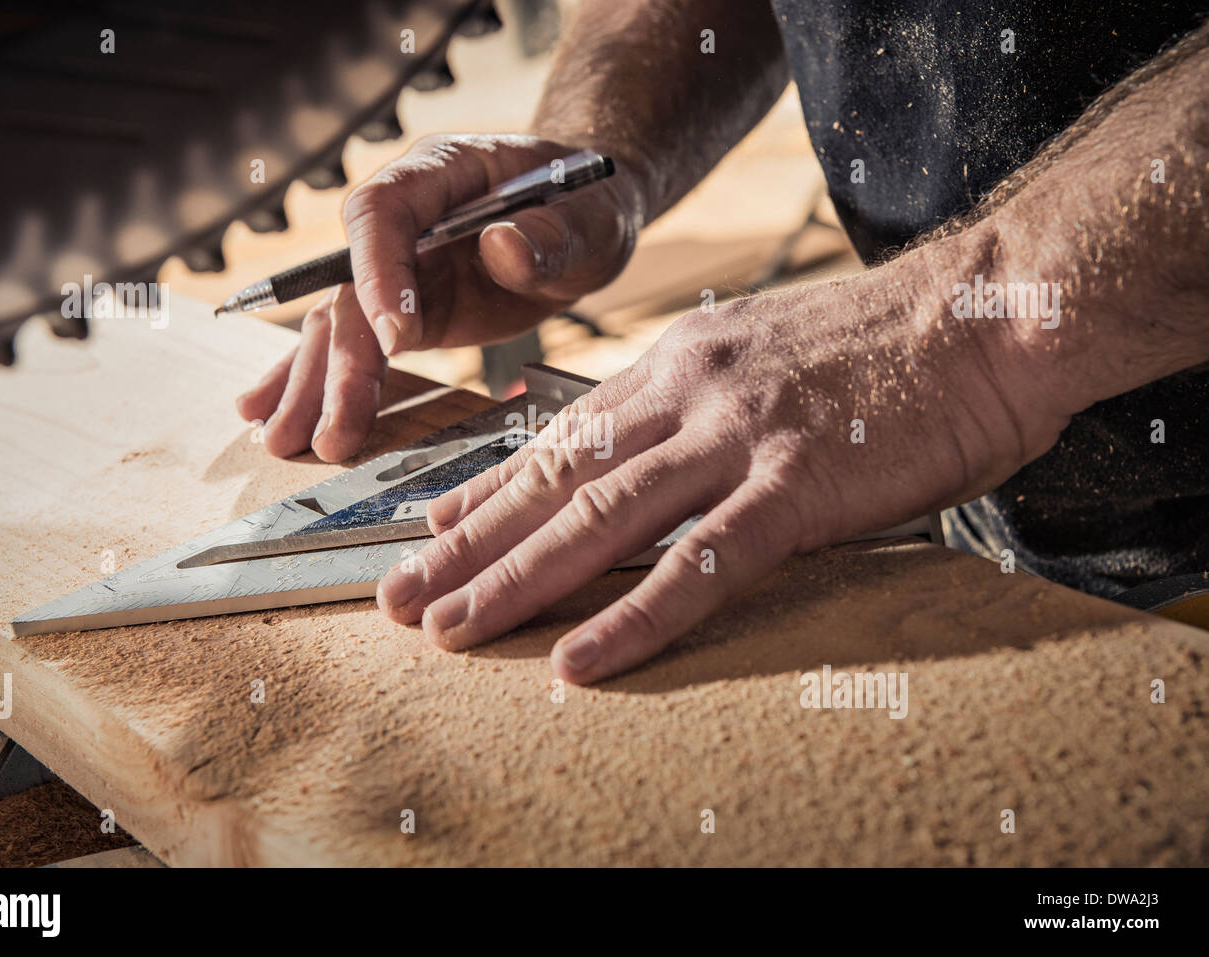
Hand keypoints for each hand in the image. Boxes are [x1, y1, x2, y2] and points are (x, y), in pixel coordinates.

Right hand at [236, 133, 641, 461]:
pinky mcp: (408, 309)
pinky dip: (320, 379)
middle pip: (349, 282)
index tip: (397, 340)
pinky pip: (357, 343)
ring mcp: (398, 267)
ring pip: (340, 322)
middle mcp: (404, 218)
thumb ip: (553, 235)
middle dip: (337, 360)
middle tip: (326, 428)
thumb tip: (501, 246)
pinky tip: (274, 413)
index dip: (378, 273)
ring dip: (313, 383)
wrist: (585, 214)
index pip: (383, 213)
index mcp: (441, 173)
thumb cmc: (589, 203)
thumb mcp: (592, 217)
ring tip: (285, 441)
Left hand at [375, 232, 1070, 682]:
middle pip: (555, 479)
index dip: (491, 487)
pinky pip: (697, 565)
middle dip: (468, 542)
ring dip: (514, 578)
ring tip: (450, 627)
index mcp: (683, 362)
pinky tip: (578, 662)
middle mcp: (689, 393)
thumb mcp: (770, 351)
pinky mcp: (796, 485)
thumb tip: (661, 450)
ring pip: (599, 519)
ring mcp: (738, 436)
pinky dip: (632, 618)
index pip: (564, 435)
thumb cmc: (891, 342)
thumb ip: (706, 399)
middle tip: (403, 593)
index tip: (436, 526)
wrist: (992, 309)